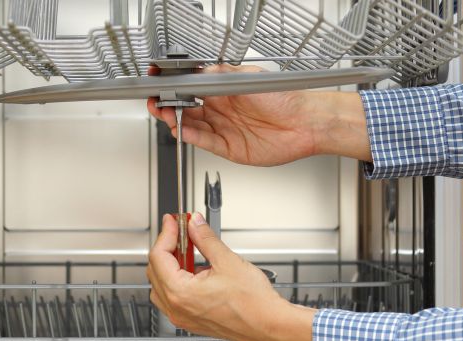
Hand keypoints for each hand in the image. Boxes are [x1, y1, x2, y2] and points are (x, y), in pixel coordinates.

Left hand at [146, 213, 315, 340]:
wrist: (269, 325)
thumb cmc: (254, 303)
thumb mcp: (227, 261)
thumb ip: (205, 239)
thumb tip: (194, 224)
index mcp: (180, 293)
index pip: (158, 256)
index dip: (166, 233)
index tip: (173, 221)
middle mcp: (177, 308)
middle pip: (155, 269)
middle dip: (168, 246)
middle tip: (181, 230)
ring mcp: (183, 316)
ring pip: (161, 284)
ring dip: (171, 263)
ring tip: (188, 248)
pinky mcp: (191, 320)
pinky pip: (173, 297)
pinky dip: (178, 279)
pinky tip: (195, 268)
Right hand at [147, 64, 370, 165]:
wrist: (305, 121)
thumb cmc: (283, 97)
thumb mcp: (246, 78)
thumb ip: (218, 76)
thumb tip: (195, 72)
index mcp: (222, 91)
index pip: (190, 89)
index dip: (173, 88)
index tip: (159, 84)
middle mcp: (221, 109)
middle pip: (185, 109)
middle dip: (168, 106)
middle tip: (157, 102)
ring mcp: (224, 128)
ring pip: (191, 126)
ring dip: (176, 121)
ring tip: (167, 114)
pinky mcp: (229, 147)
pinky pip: (205, 141)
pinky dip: (191, 136)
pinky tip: (182, 129)